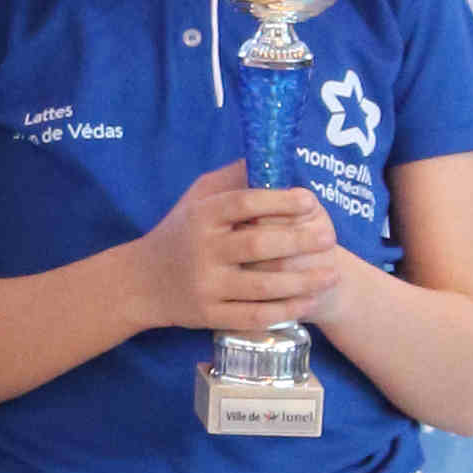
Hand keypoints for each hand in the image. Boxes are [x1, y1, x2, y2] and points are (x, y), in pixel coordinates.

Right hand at [136, 164, 341, 334]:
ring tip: (331, 273)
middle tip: (330, 238)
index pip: (246, 203)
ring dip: (303, 281)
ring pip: (263, 286)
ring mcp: (206, 286)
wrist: (141, 282)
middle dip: (300, 241)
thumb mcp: (197, 198)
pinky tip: (308, 302)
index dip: (281, 201)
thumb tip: (273, 156)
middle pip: (259, 244)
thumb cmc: (180, 232)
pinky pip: (254, 316)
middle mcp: (203, 251)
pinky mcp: (209, 316)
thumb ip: (233, 178)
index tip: (310, 201)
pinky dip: (285, 311)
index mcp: (202, 216)